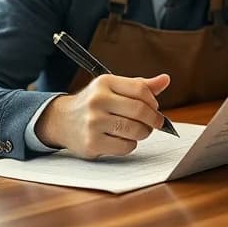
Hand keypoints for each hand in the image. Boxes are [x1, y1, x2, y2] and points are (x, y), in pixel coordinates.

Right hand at [36, 73, 169, 158]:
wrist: (62, 120)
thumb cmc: (94, 103)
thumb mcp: (113, 88)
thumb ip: (140, 85)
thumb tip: (165, 80)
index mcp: (105, 82)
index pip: (140, 89)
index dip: (153, 101)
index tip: (155, 107)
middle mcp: (98, 100)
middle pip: (141, 111)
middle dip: (154, 119)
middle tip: (155, 123)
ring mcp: (94, 122)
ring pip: (135, 130)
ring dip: (143, 133)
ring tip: (139, 130)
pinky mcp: (92, 143)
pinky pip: (126, 146)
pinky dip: (130, 144)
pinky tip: (123, 139)